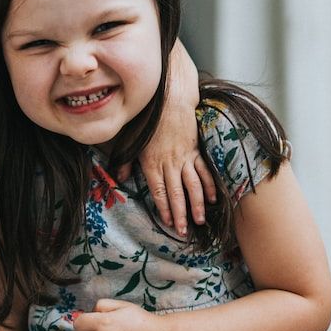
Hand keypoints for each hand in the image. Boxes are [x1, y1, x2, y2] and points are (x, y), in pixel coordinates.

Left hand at [119, 106, 216, 234]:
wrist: (170, 99)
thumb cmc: (148, 119)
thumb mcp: (130, 141)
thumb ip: (125, 162)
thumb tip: (119, 179)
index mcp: (152, 163)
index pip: (159, 192)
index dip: (164, 209)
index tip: (168, 223)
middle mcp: (169, 163)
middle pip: (176, 193)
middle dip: (180, 214)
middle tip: (183, 232)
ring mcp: (185, 157)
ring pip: (193, 185)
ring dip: (196, 205)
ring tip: (199, 221)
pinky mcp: (196, 150)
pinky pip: (204, 171)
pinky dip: (209, 185)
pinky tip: (212, 199)